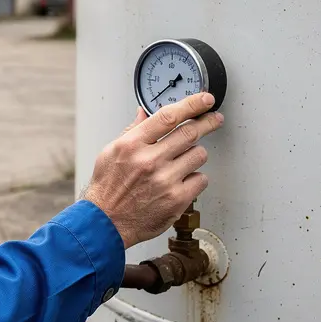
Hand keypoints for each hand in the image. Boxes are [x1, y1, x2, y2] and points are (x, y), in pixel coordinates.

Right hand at [83, 92, 224, 248]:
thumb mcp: (111, 152)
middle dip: (207, 122)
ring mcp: (165, 180)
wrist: (106, 222)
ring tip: (183, 161)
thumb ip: (132, 131)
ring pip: (199, 154)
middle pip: (190, 132)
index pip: (168, 117)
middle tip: (214, 119)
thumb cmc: (107, 187)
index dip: (192, 104)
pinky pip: (201, 179)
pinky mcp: (177, 199)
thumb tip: (144, 113)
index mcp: (131, 145)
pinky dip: (195, 179)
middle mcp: (149, 160)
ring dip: (195, 154)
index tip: (204, 99)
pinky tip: (181, 181)